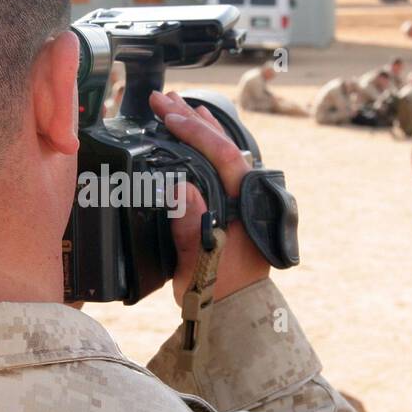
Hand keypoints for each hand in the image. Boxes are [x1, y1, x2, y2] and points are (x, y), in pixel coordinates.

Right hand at [149, 90, 270, 304]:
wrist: (234, 312)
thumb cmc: (218, 290)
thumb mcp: (199, 261)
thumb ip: (191, 225)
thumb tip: (180, 188)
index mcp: (246, 204)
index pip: (224, 155)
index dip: (195, 132)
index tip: (168, 115)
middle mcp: (248, 196)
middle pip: (223, 145)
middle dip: (191, 119)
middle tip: (162, 99)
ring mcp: (242, 199)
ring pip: (224, 151)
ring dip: (200, 127)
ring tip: (178, 103)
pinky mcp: (232, 205)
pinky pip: (221, 165)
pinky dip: (206, 145)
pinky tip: (196, 133)